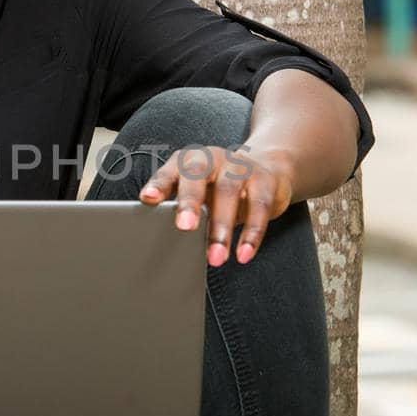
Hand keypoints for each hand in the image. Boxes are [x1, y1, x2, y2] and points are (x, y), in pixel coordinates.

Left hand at [137, 145, 295, 266]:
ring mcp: (240, 165)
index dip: (158, 185)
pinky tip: (244, 254)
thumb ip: (180, 208)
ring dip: (221, 227)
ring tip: (215, 257)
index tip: (148, 199)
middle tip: (184, 228)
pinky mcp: (265, 179)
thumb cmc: (221, 186)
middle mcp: (212, 158)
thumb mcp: (199, 193)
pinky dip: (252, 234)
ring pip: (229, 192)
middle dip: (190, 202)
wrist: (268, 169)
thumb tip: (161, 238)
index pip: (170, 172)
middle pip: (198, 176)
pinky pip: (259, 206)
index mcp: (189, 162)